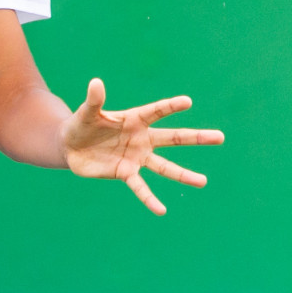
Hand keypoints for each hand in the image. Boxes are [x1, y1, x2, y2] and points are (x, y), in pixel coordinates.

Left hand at [60, 78, 224, 214]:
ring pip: (164, 167)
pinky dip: (149, 199)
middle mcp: (141, 139)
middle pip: (172, 138)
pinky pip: (140, 187)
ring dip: (183, 175)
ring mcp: (136, 157)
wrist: (71, 147)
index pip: (155, 111)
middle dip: (196, 138)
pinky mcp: (125, 173)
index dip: (170, 106)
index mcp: (134, 119)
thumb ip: (94, 100)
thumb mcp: (86, 112)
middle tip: (220, 137)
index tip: (187, 101)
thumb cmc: (82, 124)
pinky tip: (161, 210)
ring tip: (202, 182)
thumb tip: (95, 82)